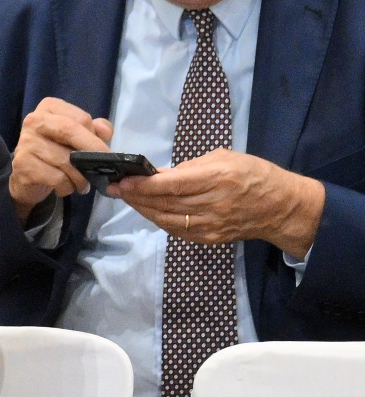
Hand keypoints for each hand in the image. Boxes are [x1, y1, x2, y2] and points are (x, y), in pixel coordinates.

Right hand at [10, 96, 113, 218]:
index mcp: (50, 108)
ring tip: (82, 183)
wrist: (27, 177)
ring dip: (80, 176)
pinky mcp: (22, 164)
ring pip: (65, 159)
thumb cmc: (56, 153)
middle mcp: (34, 120)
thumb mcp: (79, 138)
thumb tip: (104, 131)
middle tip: (105, 166)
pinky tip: (65, 188)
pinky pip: (56, 177)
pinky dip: (66, 186)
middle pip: (70, 131)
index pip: (80, 118)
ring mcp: (26, 142)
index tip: (103, 151)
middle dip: (92, 151)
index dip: (95, 136)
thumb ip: (95, 130)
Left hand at [109, 149, 325, 257]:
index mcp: (217, 178)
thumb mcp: (224, 158)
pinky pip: (176, 230)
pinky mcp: (209, 238)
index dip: (143, 185)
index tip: (123, 180)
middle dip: (135, 197)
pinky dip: (158, 219)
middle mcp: (212, 203)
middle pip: (164, 203)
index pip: (171, 185)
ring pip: (165, 219)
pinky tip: (147, 210)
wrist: (281, 206)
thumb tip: (157, 173)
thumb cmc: (254, 174)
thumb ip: (189, 167)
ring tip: (126, 198)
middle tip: (115, 188)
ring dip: (142, 209)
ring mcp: (210, 224)